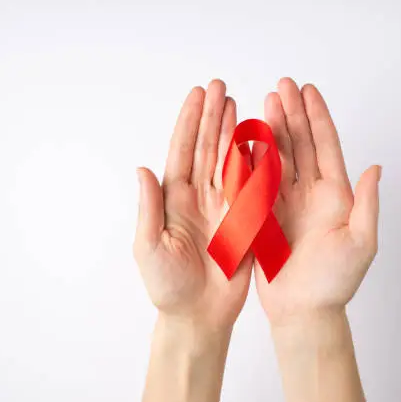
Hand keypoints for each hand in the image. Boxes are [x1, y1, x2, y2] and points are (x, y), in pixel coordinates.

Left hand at [133, 79, 251, 330]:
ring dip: (232, 131)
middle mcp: (199, 197)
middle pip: (207, 148)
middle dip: (212, 116)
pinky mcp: (244, 220)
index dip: (189, 123)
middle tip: (219, 87)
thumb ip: (149, 209)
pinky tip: (257, 139)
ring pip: (229, 160)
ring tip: (235, 103)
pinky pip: (252, 186)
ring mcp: (223, 206)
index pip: (183, 152)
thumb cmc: (169, 287)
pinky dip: (255, 161)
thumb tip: (143, 170)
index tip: (197, 95)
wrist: (199, 315)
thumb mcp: (149, 247)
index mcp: (175, 200)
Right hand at [256, 77, 380, 324]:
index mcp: (334, 196)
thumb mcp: (361, 242)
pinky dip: (251, 159)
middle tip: (282, 86)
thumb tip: (375, 167)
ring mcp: (285, 203)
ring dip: (271, 130)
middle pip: (300, 145)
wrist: (304, 311)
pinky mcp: (264, 216)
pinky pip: (256, 181)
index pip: (325, 147)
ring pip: (277, 158)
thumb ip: (367, 204)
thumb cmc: (335, 281)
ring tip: (265, 103)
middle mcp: (310, 194)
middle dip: (292, 114)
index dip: (317, 117)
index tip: (308, 91)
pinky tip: (246, 137)